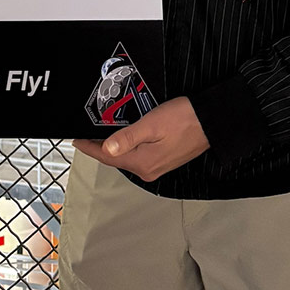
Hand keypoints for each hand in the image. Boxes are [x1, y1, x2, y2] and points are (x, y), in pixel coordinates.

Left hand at [72, 97, 208, 181]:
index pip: (108, 157)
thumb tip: (106, 150)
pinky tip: (125, 139)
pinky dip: (128, 148)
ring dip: (114, 148)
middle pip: (116, 160)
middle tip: (87, 135)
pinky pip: (139, 156)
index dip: (90, 148)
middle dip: (100, 147)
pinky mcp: (164, 160)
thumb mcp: (151, 124)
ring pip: (128, 158)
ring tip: (102, 136)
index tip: (77, 140)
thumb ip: (127, 138)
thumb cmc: (185, 119)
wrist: (212, 121)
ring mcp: (158, 167)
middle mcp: (149, 170)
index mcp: (143, 163)